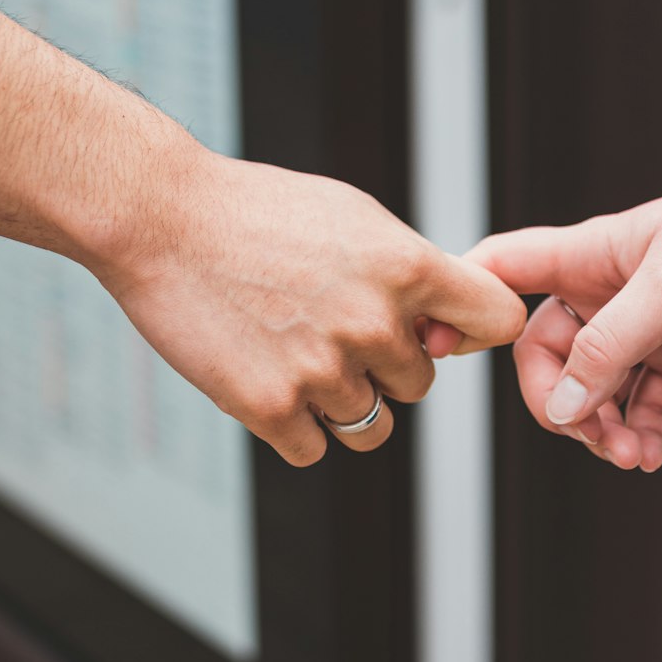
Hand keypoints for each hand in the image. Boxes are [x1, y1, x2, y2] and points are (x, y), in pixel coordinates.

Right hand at [93, 153, 525, 465]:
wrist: (162, 218)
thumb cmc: (261, 213)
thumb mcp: (357, 218)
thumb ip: (412, 271)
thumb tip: (454, 325)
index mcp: (408, 266)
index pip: (498, 320)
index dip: (472, 333)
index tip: (440, 333)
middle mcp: (375, 321)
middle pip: (420, 385)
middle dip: (383, 366)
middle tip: (325, 326)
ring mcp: (323, 369)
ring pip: (371, 426)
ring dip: (340, 402)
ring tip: (293, 351)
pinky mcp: (271, 408)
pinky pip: (314, 448)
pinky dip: (293, 425)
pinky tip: (264, 373)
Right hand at [454, 160, 661, 471]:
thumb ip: (610, 348)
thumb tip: (562, 408)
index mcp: (588, 256)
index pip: (501, 271)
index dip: (463, 305)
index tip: (439, 351)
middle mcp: (606, 291)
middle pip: (545, 355)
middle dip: (562, 403)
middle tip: (598, 438)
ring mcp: (645, 324)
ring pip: (595, 387)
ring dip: (604, 428)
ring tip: (634, 456)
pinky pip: (643, 401)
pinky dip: (642, 430)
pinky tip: (651, 455)